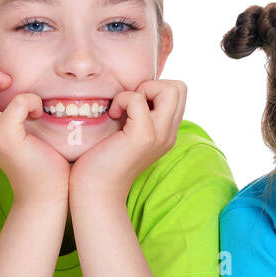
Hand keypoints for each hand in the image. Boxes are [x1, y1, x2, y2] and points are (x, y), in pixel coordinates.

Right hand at [0, 57, 69, 200]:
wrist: (44, 190)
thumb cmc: (34, 153)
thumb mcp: (11, 123)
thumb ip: (1, 105)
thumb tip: (8, 74)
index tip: (1, 78)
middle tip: (5, 80)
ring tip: (15, 89)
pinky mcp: (6, 139)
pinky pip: (15, 104)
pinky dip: (30, 100)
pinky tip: (38, 112)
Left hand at [69, 80, 185, 202]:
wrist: (95, 190)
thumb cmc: (103, 161)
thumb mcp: (128, 132)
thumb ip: (138, 114)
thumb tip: (133, 89)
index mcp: (167, 132)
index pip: (179, 93)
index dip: (156, 89)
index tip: (133, 106)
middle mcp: (169, 133)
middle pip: (180, 88)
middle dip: (152, 85)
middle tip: (131, 105)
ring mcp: (159, 135)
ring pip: (169, 89)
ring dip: (141, 91)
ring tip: (124, 110)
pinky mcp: (143, 136)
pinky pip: (137, 99)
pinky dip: (122, 100)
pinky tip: (112, 116)